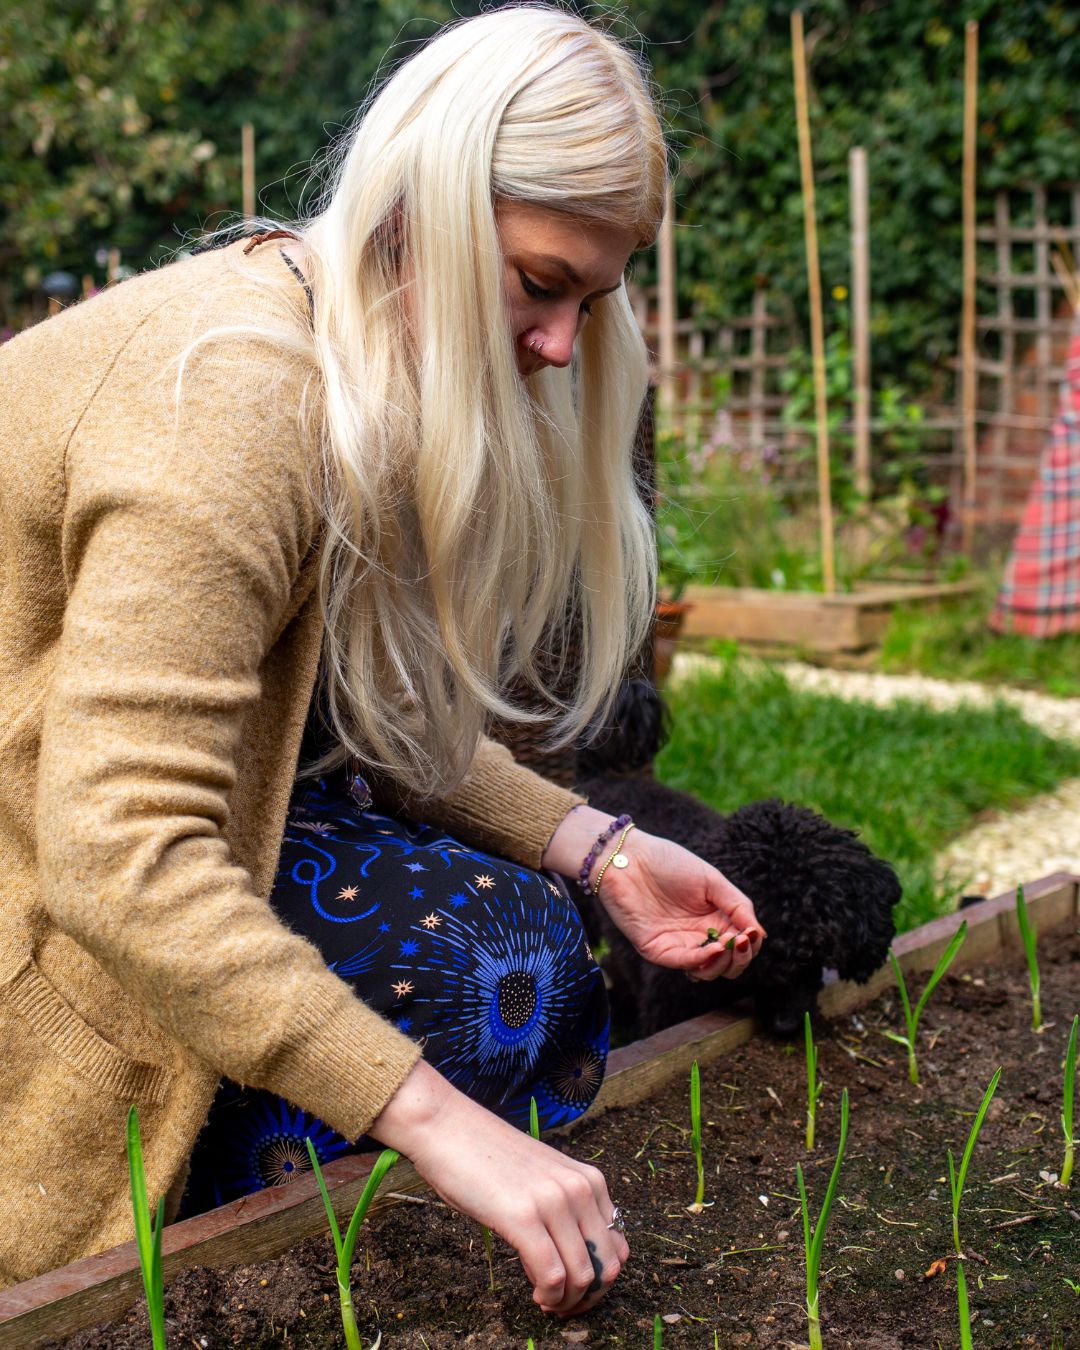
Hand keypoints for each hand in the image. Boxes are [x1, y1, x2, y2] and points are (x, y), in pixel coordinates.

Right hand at [370, 1060, 627, 1316]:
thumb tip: (584, 1262)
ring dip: (568, 1301)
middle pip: (607, 1266)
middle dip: (588, 1297)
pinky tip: (536, 1295)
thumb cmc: (488, 1156)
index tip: (577, 1290)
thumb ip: (569, 1210)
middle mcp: (580, 1188)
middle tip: (563, 1304)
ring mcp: (553, 1201)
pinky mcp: (523, 1216)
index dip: (601, 1280)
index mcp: (589, 1178)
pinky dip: (549, 1296)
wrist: (447, 1125)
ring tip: (547, 1301)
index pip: (618, 1247)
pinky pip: (553, 1275)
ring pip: (583, 1276)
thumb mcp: (543, 1180)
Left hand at [598, 828, 763, 977]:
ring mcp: (677, 944)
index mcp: (714, 920)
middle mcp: (697, 936)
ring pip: (707, 971)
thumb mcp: (712, 880)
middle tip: (742, 942)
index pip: (740, 945)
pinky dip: (702, 960)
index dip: (750, 945)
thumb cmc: (669, 862)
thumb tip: (760, 934)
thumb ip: (737, 906)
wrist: (628, 857)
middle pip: (727, 964)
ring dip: (724, 963)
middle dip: (740, 958)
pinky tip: (715, 947)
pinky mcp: (657, 949)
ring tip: (729, 943)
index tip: (752, 933)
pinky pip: (683, 963)